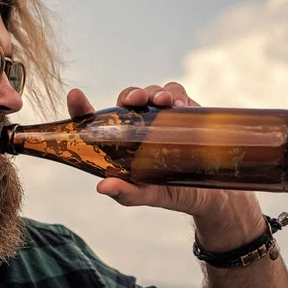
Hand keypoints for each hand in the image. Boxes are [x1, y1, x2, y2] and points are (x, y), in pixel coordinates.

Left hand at [67, 83, 264, 249]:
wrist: (212, 195)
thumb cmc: (172, 193)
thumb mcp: (148, 195)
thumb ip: (127, 193)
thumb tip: (102, 187)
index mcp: (121, 143)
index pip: (95, 120)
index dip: (82, 106)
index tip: (75, 95)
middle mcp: (139, 126)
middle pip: (127, 100)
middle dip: (131, 94)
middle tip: (136, 100)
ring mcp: (162, 117)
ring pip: (152, 93)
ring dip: (155, 92)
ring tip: (163, 102)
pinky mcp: (185, 112)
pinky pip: (177, 93)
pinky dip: (177, 94)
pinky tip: (180, 105)